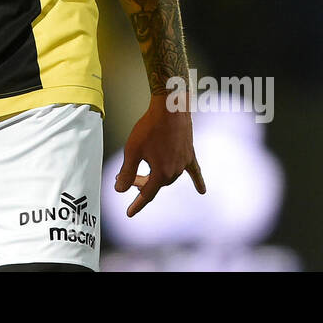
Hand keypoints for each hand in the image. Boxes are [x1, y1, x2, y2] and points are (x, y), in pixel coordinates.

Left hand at [113, 90, 205, 215]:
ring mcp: (184, 163)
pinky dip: (197, 181)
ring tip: (142, 173)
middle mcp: (174, 171)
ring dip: (155, 177)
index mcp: (160, 173)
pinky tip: (202, 191)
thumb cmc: (150, 127)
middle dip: (140, 183)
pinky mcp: (190, 154)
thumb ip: (127, 172)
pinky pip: (194, 171)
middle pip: (156, 184)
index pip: (147, 194)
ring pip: (168, 177)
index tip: (129, 213)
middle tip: (126, 177)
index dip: (136, 204)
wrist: (170, 108)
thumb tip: (119, 190)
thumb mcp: (133, 150)